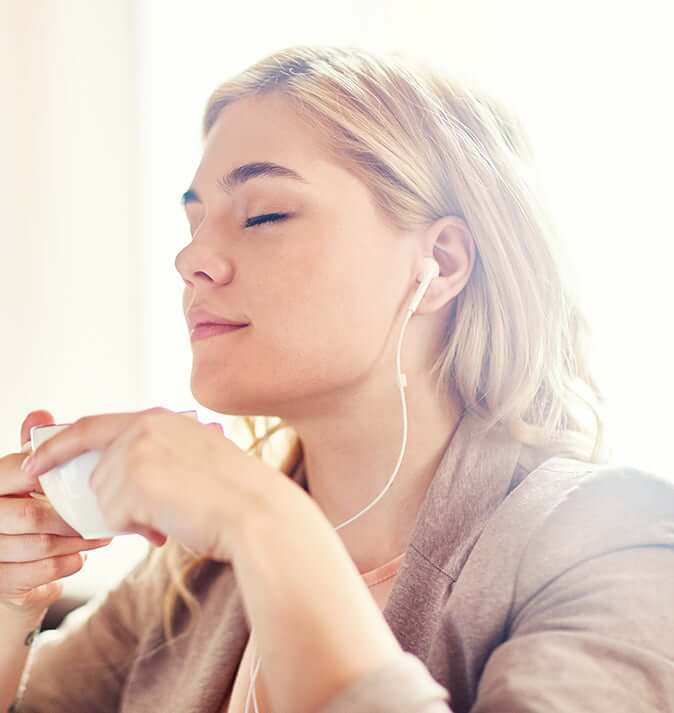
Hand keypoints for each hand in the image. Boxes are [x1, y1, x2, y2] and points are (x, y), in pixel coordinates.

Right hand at [0, 410, 111, 618]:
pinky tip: (79, 557)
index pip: (18, 470)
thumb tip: (41, 414)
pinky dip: (67, 564)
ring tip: (99, 537)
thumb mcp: (29, 476)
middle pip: (32, 514)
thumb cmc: (27, 511)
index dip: (52, 475)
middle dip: (73, 517)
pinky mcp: (0, 581)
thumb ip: (36, 449)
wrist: (12, 565)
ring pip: (40, 545)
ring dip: (77, 542)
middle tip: (102, 515)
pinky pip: (39, 572)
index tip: (83, 479)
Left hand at [22, 407, 280, 560]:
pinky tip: (168, 525)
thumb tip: (123, 477)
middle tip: (155, 515)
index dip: (59, 445)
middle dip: (117, 501)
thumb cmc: (234, 494)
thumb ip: (160, 455)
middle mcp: (145, 426)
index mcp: (161, 418)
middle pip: (98, 471)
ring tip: (172, 517)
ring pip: (104, 496)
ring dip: (132, 515)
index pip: (92, 426)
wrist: (256, 512)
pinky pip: (112, 515)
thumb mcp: (197, 458)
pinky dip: (136, 528)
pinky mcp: (134, 479)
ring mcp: (138, 450)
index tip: (34, 463)